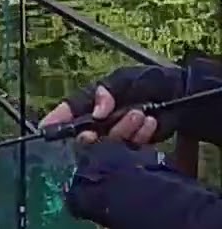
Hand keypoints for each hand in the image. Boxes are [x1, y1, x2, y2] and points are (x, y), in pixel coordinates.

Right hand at [40, 85, 158, 145]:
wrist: (181, 96)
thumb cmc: (149, 82)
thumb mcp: (123, 80)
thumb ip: (106, 93)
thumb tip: (96, 114)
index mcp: (91, 101)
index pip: (67, 111)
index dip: (55, 121)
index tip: (46, 130)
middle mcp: (99, 121)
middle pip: (84, 134)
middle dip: (95, 131)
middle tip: (107, 122)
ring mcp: (115, 135)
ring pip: (108, 143)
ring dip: (125, 128)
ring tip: (141, 114)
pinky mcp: (133, 147)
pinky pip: (130, 148)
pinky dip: (141, 135)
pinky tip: (151, 123)